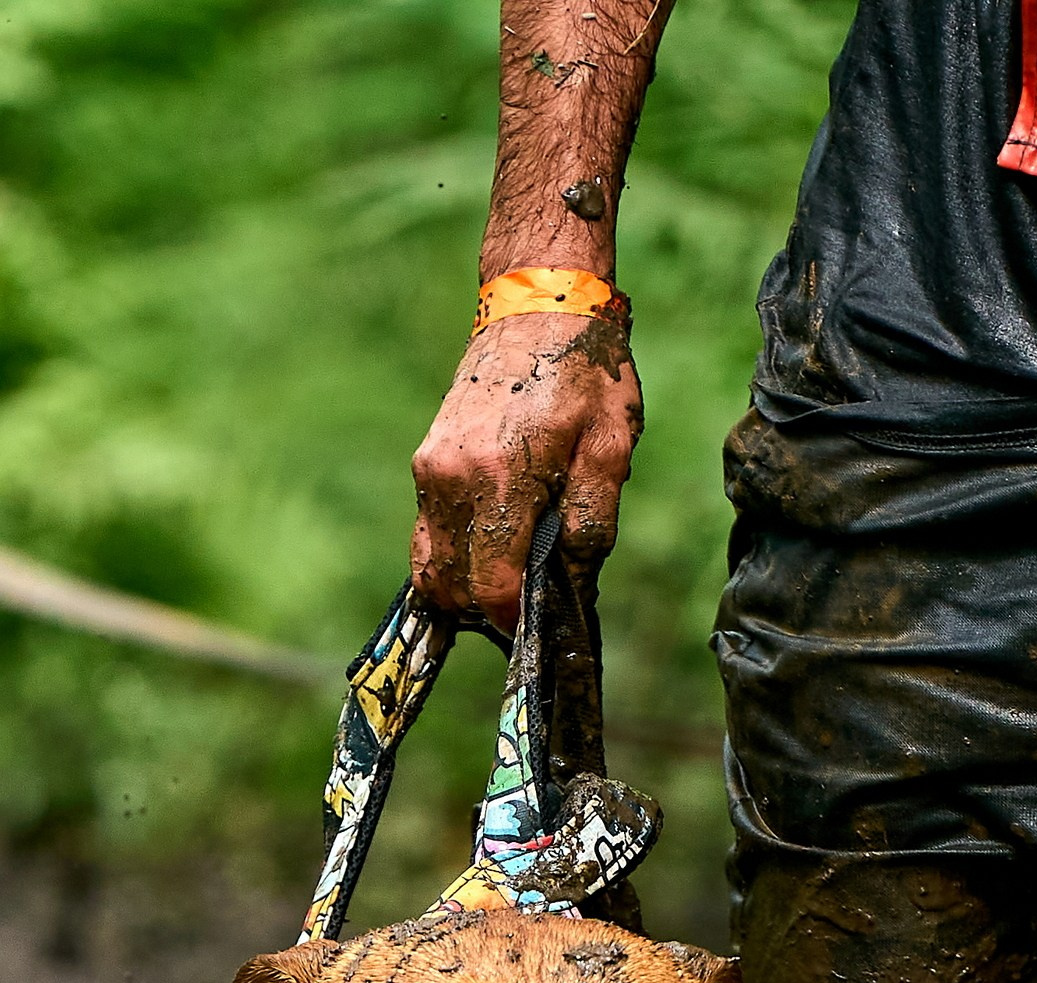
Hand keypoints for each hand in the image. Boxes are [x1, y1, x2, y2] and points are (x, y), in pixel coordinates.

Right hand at [411, 306, 642, 629]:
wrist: (537, 302)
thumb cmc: (585, 371)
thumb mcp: (611, 446)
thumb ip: (592, 521)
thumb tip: (573, 582)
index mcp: (501, 479)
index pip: (492, 586)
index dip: (512, 620)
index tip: (535, 627)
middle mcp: (452, 478)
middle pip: (452, 587)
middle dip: (486, 612)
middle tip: (527, 609)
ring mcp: (431, 469)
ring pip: (431, 567)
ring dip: (464, 590)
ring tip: (507, 584)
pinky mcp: (425, 461)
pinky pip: (428, 535)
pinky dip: (452, 558)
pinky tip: (488, 554)